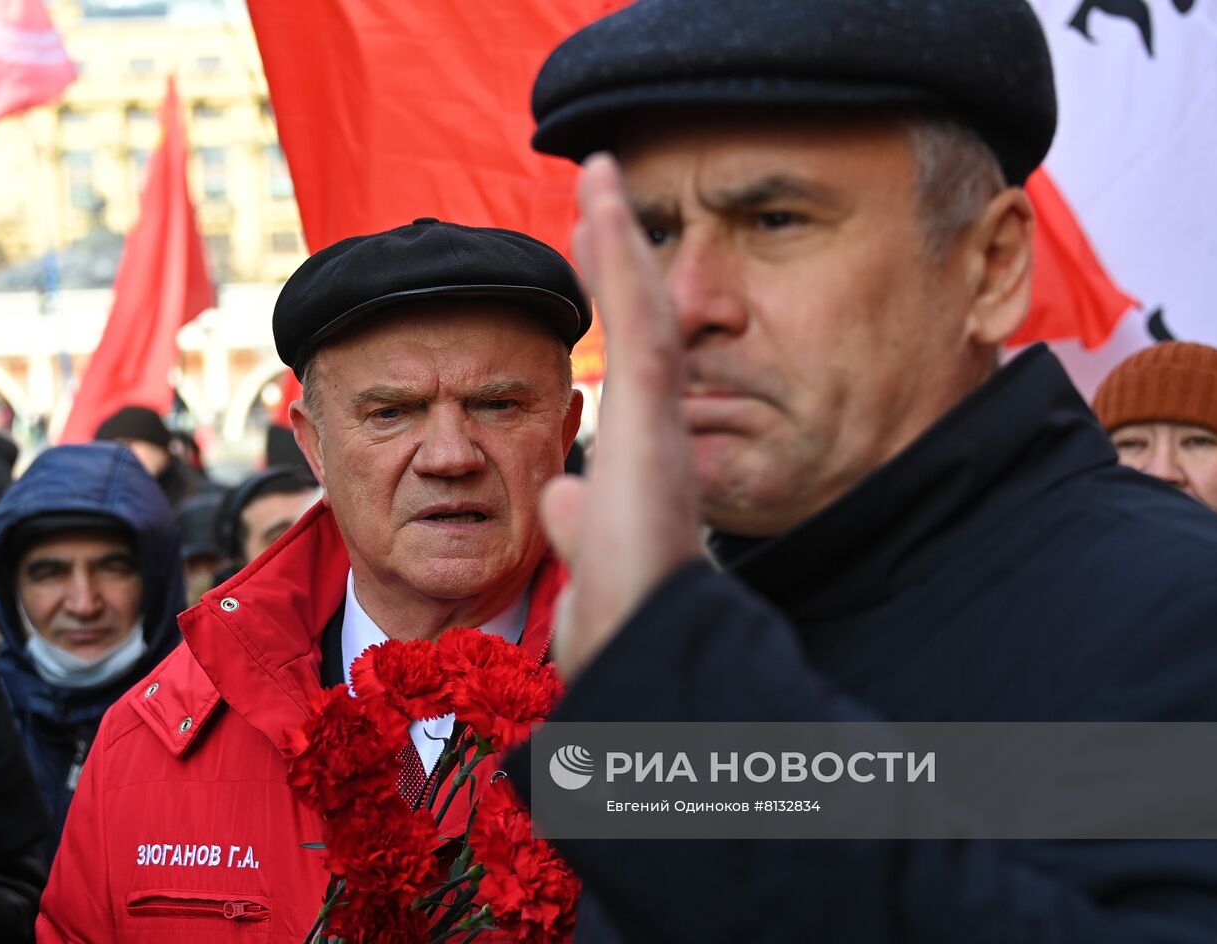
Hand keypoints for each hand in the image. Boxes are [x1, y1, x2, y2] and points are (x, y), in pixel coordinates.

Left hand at [541, 153, 702, 679]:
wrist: (644, 649)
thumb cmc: (625, 617)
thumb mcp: (588, 556)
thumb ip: (576, 520)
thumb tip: (558, 493)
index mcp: (636, 455)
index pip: (623, 362)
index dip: (612, 303)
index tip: (592, 257)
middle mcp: (654, 429)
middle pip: (640, 321)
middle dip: (619, 254)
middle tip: (600, 190)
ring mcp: (658, 420)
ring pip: (643, 309)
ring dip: (620, 240)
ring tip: (599, 177)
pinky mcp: (654, 420)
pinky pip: (637, 325)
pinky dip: (623, 263)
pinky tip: (602, 209)